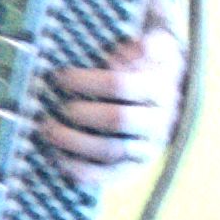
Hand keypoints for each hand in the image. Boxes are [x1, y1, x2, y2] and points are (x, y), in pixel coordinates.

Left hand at [40, 20, 185, 182]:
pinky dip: (84, 172)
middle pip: (116, 119)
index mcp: (159, 88)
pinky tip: (60, 160)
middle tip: (54, 107)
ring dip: (74, 142)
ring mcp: (149, 147)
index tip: (59, 76)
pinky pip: (110, 175)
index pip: (120, 85)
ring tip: (47, 129)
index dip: (86, 81)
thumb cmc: (149, 66)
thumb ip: (148, 43)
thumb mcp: (156, 46)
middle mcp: (159, 121)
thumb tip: (136, 47)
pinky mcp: (136, 166)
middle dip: (80, 113)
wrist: (172, 96)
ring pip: (111, 150)